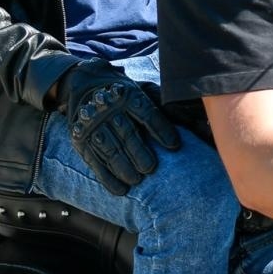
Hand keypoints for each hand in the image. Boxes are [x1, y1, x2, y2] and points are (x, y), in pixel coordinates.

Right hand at [57, 62, 181, 194]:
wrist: (85, 83)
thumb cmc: (123, 93)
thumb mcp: (143, 89)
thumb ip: (164, 104)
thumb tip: (192, 120)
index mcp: (128, 95)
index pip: (147, 113)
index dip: (161, 129)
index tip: (175, 145)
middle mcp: (108, 109)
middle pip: (126, 132)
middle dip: (138, 152)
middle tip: (151, 168)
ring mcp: (92, 125)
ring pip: (109, 149)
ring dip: (122, 167)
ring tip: (136, 180)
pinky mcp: (80, 140)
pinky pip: (94, 162)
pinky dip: (107, 178)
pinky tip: (120, 190)